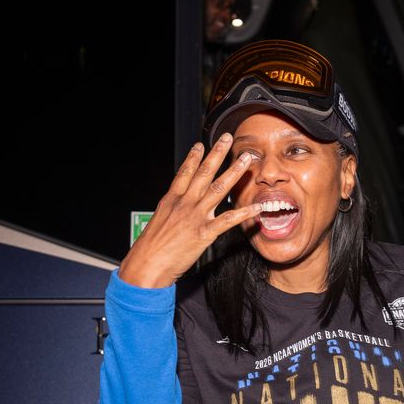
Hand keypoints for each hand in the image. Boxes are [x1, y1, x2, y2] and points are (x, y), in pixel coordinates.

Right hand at [116, 134, 261, 288]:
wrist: (146, 265)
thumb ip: (170, 211)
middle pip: (204, 173)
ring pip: (219, 189)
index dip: (194, 158)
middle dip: (217, 154)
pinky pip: (228, 220)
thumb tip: (176, 205)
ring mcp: (195, 217)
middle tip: (228, 138)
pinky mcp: (204, 233)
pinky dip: (244, 213)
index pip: (184, 173)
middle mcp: (184, 204)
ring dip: (235, 172)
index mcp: (171, 200)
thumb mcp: (158, 222)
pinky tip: (256, 206)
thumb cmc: (149, 248)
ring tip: (246, 159)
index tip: (201, 145)